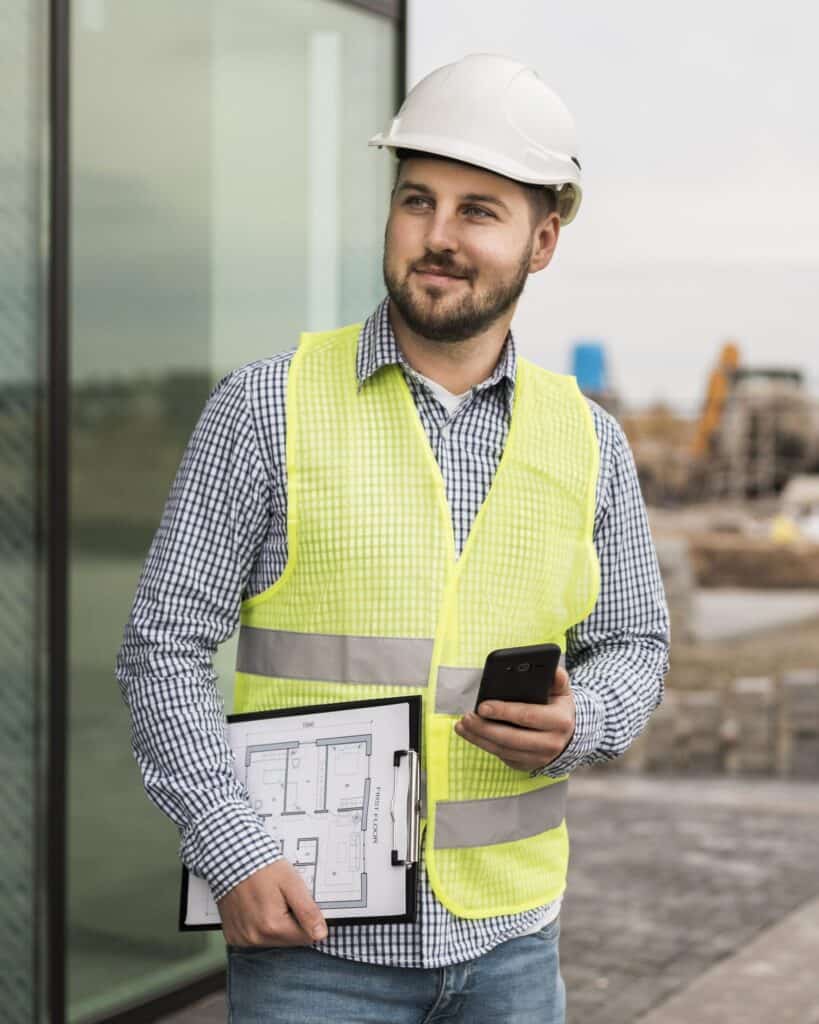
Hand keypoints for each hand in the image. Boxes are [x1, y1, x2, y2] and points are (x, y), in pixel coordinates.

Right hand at [217, 859, 327, 946]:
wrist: (232, 860)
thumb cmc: (262, 868)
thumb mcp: (291, 883)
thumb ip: (308, 910)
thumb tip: (321, 933)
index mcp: (272, 926)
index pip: (306, 937)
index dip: (308, 919)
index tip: (299, 903)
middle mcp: (255, 938)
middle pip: (289, 941)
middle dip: (292, 922)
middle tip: (283, 899)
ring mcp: (242, 939)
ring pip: (273, 940)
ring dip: (276, 925)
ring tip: (268, 901)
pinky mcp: (233, 936)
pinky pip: (256, 938)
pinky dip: (260, 926)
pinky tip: (257, 908)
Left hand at [454, 667, 574, 770]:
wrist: (569, 735)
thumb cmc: (558, 707)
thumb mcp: (562, 691)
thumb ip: (557, 678)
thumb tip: (552, 669)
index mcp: (559, 721)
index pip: (527, 716)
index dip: (503, 711)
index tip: (482, 706)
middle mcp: (551, 743)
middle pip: (511, 738)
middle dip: (484, 728)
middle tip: (466, 717)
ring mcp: (539, 758)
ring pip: (503, 750)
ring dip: (479, 739)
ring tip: (462, 726)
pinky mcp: (527, 766)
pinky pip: (503, 757)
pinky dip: (485, 746)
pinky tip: (473, 735)